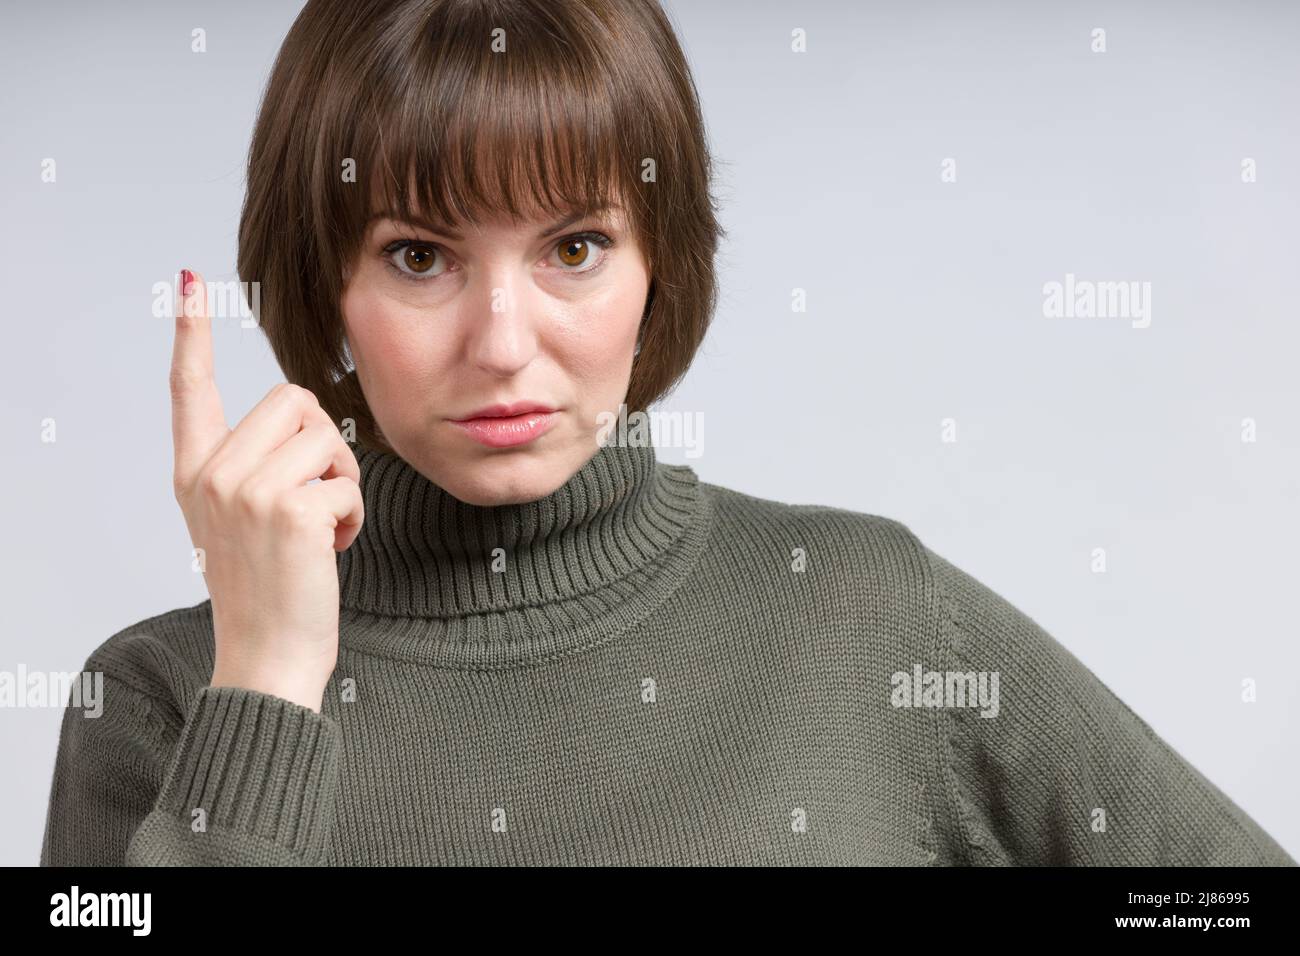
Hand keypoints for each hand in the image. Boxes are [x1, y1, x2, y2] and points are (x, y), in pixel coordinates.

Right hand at [169, 269, 363, 711]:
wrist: (268, 660)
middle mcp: (210, 475)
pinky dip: (354, 516)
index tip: (188, 285)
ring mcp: (244, 491)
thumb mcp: (243, 523)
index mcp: (196, 474)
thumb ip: (254, 468)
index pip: (190, 390)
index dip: (191, 336)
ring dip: (342, 480)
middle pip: (293, 399)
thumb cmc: (271, 591)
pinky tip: (331, 549)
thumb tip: (298, 418)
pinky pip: (348, 481)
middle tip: (315, 501)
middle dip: (324, 445)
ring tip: (321, 528)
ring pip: (327, 436)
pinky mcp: (286, 510)